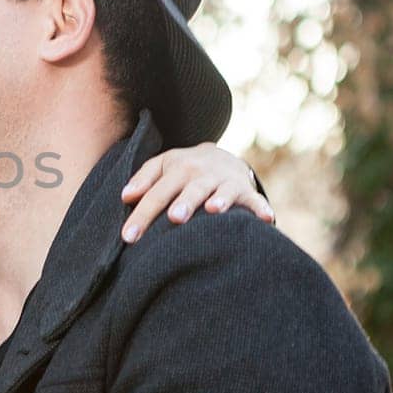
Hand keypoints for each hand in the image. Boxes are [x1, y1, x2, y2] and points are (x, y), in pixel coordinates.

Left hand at [118, 143, 273, 242]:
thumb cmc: (183, 170)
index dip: (142, 214)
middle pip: (191, 190)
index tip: (128, 237)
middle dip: (184, 202)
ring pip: (224, 191)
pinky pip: (255, 200)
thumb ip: (143, 179)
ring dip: (221, 199)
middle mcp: (202, 174)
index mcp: (178, 169)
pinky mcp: (246, 191)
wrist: (220, 155)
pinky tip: (266, 218)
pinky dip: (261, 208)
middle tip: (175, 218)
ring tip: (215, 209)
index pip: (156, 193)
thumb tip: (125, 196)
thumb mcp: (163, 166)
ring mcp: (226, 181)